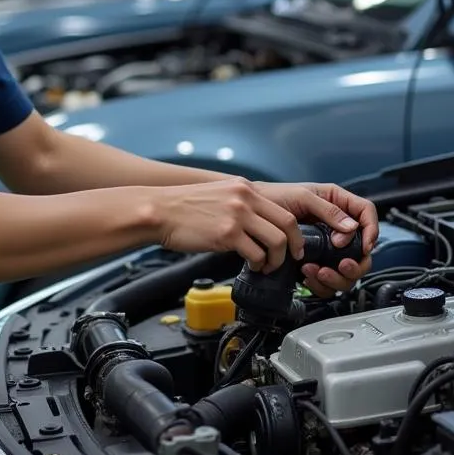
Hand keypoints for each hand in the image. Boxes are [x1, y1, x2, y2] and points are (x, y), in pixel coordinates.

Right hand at [151, 178, 304, 272]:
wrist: (158, 211)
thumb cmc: (183, 207)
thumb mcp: (219, 194)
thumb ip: (241, 204)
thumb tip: (258, 225)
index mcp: (244, 188)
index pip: (283, 209)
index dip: (295, 232)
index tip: (295, 244)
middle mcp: (244, 198)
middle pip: (288, 224)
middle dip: (294, 246)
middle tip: (290, 259)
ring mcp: (237, 215)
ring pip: (277, 241)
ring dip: (276, 260)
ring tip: (266, 266)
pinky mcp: (227, 234)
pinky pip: (256, 254)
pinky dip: (258, 264)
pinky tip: (251, 266)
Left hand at [255, 181, 377, 296]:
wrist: (251, 215)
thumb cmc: (273, 197)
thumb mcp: (302, 197)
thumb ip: (328, 210)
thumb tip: (351, 227)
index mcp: (337, 203)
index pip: (366, 214)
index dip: (370, 231)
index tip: (363, 246)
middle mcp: (335, 226)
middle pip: (362, 251)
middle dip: (354, 263)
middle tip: (340, 265)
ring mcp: (326, 247)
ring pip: (346, 271)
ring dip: (336, 277)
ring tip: (317, 271)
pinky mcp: (314, 262)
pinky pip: (327, 281)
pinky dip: (321, 283)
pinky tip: (307, 275)